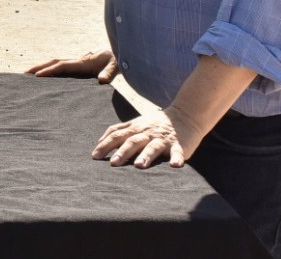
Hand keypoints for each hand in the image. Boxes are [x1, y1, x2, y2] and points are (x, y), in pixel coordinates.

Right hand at [27, 49, 116, 82]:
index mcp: (83, 63)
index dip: (49, 70)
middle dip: (38, 67)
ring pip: (55, 63)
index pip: (62, 66)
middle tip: (24, 73)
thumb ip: (109, 73)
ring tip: (29, 74)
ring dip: (42, 67)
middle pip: (54, 62)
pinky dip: (50, 69)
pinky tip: (46, 77)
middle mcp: (77, 61)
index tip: (37, 76)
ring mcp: (77, 62)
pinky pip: (61, 67)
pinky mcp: (79, 65)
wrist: (120, 53)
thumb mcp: (116, 67)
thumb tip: (101, 80)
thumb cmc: (118, 60)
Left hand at [93, 106, 207, 168]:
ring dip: (146, 156)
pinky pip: (178, 152)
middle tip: (113, 164)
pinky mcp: (179, 145)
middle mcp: (147, 133)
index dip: (105, 145)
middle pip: (133, 141)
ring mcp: (163, 139)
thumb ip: (119, 131)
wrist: (185, 114)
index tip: (94, 156)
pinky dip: (176, 158)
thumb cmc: (156, 123)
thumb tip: (99, 143)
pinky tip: (175, 165)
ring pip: (153, 147)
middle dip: (122, 152)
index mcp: (135, 129)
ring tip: (138, 166)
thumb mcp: (136, 124)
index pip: (117, 135)